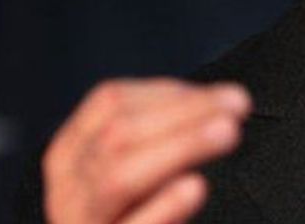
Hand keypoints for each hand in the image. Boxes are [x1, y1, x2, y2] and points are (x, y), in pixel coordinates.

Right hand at [42, 78, 251, 223]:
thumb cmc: (129, 220)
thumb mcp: (130, 178)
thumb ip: (155, 141)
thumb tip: (216, 102)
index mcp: (69, 156)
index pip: (109, 104)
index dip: (168, 93)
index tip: (223, 96)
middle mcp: (66, 191)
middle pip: (118, 136)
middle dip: (182, 115)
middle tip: (237, 106)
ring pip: (119, 175)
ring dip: (179, 146)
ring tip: (227, 133)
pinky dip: (163, 206)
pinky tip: (195, 187)